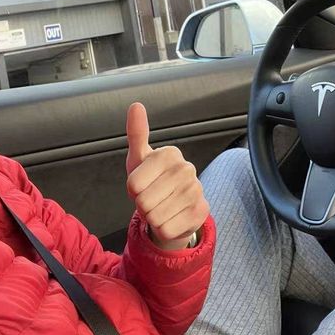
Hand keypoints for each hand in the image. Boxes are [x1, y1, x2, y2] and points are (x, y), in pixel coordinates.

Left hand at [125, 102, 209, 250]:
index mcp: (170, 153)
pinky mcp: (201, 212)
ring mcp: (196, 190)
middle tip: (152, 198)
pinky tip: (172, 218)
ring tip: (161, 207)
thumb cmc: (152, 181)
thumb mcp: (139, 159)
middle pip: (144, 201)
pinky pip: (167, 229)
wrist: (173, 208)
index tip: (143, 184)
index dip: (133, 190)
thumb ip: (137, 133)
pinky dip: (164, 229)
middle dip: (143, 205)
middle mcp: (187, 168)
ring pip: (155, 217)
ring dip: (153, 217)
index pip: (134, 184)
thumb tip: (136, 105)